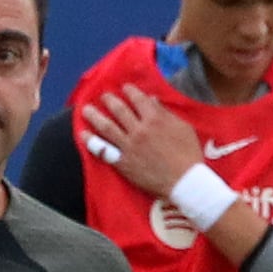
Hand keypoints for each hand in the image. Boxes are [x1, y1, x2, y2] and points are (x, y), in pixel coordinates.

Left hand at [78, 85, 203, 199]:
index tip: (124, 88)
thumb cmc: (189, 155)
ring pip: (106, 127)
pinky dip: (92, 142)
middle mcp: (139, 130)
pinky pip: (104, 151)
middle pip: (118, 110)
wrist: (185, 183)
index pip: (137, 98)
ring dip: (94, 116)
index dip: (129, 91)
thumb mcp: (183, 128)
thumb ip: (165, 113)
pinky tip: (84, 136)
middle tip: (104, 96)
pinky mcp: (124, 163)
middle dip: (109, 100)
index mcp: (155, 119)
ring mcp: (129, 147)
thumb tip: (152, 100)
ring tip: (86, 110)